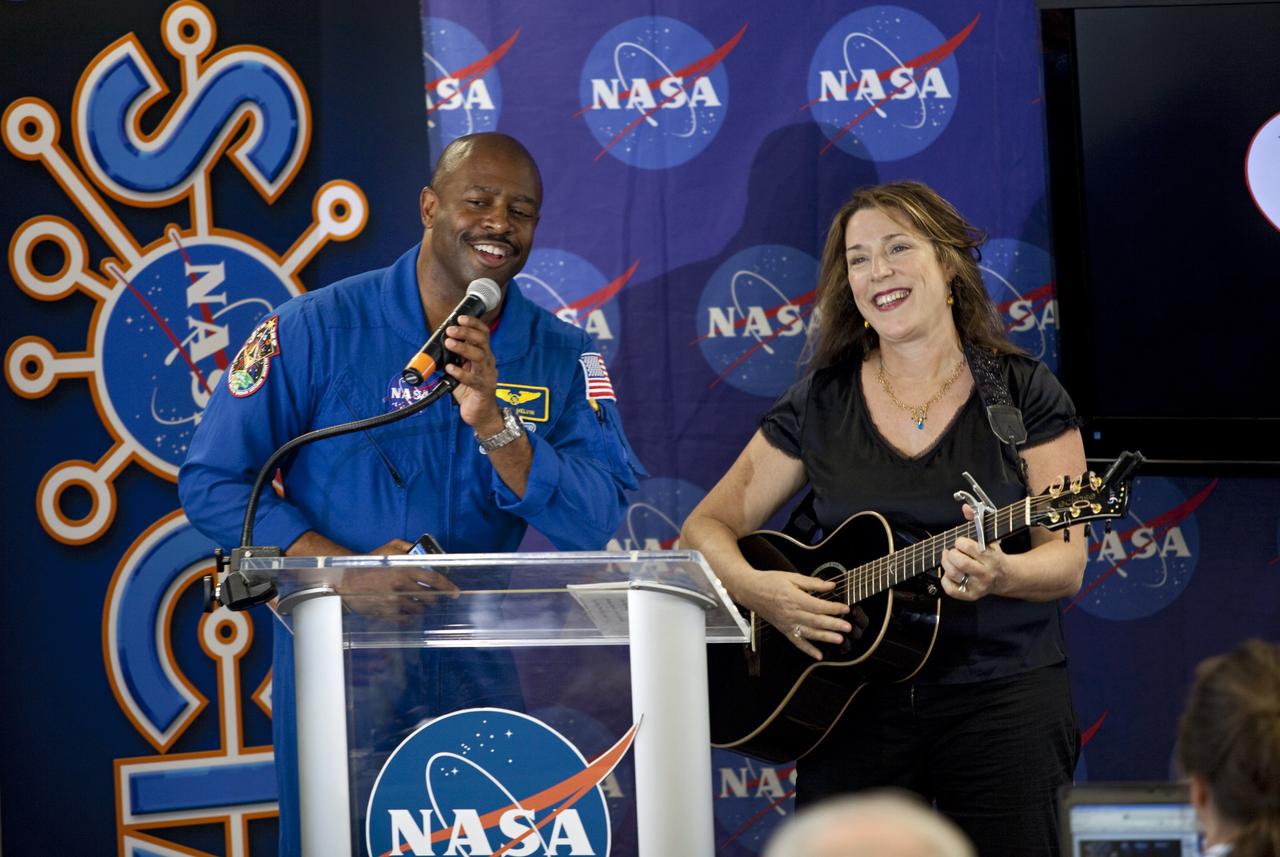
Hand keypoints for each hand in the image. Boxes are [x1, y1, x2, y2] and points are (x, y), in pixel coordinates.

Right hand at [339, 538, 460, 616]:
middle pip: (430, 598)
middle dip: (434, 599)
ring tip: (416, 603)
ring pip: (419, 610)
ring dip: (421, 607)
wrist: (346, 581)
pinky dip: (408, 616)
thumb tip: (422, 550)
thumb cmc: (367, 564)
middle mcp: (402, 586)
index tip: (455, 592)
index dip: (448, 586)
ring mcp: (394, 602)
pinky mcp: (387, 613)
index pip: (434, 579)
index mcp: (405, 570)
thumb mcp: (387, 549)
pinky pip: (406, 619)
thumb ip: (405, 547)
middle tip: (433, 598)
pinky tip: (405, 610)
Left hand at [442, 315, 502, 434]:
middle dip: (466, 333)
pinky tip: (450, 368)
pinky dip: (461, 373)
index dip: (473, 324)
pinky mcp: (483, 389)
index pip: (483, 334)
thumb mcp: (461, 370)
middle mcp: (488, 363)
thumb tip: (437, 348)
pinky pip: (474, 379)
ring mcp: (488, 375)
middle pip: (482, 341)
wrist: (481, 414)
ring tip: (450, 343)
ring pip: (479, 357)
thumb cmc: (470, 391)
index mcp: (483, 355)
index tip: (460, 318)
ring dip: (463, 348)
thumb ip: (454, 359)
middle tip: (450, 330)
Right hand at [737, 570, 858, 660]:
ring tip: (839, 639)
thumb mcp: (791, 577)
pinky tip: (819, 655)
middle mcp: (791, 613)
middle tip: (848, 627)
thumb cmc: (769, 581)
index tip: (845, 608)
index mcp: (794, 598)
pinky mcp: (783, 629)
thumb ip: (812, 583)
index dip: (833, 608)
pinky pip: (796, 642)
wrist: (749, 590)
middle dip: (833, 625)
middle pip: (816, 621)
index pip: (818, 606)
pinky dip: (808, 650)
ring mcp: (787, 623)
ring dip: (825, 637)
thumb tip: (831, 585)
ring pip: (809, 633)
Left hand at [939, 505, 1008, 599]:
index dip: (960, 542)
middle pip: (959, 562)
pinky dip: (945, 580)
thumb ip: (977, 520)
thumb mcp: (989, 536)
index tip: (961, 542)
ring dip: (946, 564)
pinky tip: (950, 574)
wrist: (1005, 577)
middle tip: (953, 552)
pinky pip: (950, 589)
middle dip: (952, 553)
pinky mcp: (970, 595)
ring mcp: (978, 586)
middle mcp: (985, 573)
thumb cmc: (993, 555)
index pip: (968, 546)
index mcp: (991, 556)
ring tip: (950, 560)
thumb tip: (966, 507)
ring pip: (953, 574)